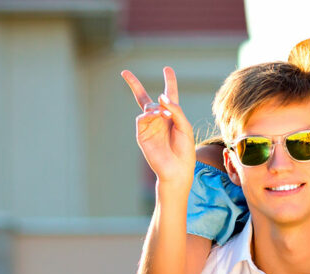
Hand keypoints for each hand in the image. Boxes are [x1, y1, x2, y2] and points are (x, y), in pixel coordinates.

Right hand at [122, 67, 195, 184]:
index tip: (167, 69)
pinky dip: (149, 115)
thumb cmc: (184, 149)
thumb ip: (175, 109)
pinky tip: (156, 116)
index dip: (169, 81)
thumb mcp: (185, 126)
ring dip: (156, 108)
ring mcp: (149, 126)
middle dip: (134, 85)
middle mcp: (159, 119)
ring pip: (147, 107)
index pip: (170, 95)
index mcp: (172, 116)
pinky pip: (142, 118)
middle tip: (124, 72)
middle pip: (145, 98)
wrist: (177, 169)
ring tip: (164, 114)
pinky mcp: (142, 134)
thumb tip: (160, 97)